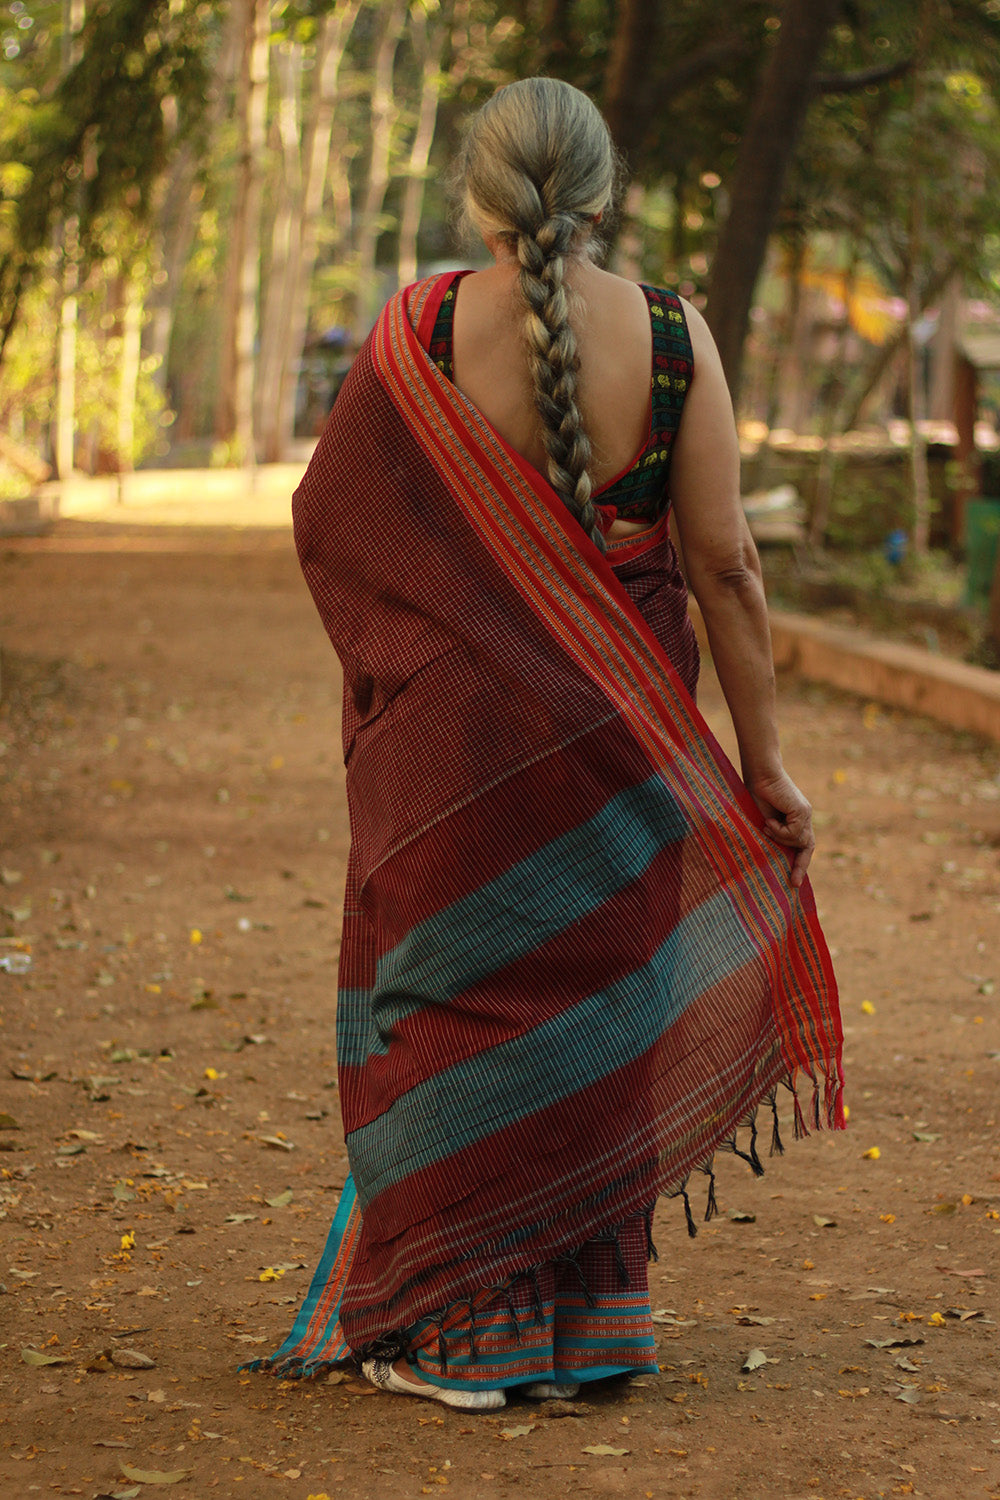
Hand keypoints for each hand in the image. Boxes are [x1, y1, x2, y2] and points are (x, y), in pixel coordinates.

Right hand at [746, 768, 814, 889]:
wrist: (760, 774)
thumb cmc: (756, 794)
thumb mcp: (763, 820)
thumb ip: (772, 834)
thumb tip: (773, 854)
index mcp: (795, 820)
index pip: (803, 845)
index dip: (799, 862)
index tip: (794, 881)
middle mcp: (804, 818)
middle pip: (807, 846)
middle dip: (800, 866)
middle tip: (793, 883)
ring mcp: (805, 814)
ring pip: (799, 841)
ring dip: (780, 839)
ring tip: (765, 827)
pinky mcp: (803, 811)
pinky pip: (794, 833)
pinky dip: (779, 831)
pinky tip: (769, 821)